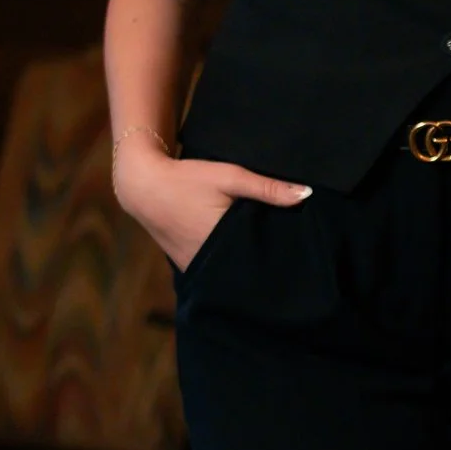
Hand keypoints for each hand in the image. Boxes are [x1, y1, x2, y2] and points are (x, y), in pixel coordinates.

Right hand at [113, 136, 310, 271]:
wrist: (144, 186)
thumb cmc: (187, 179)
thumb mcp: (229, 176)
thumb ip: (267, 187)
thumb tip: (307, 195)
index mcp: (224, 244)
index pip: (262, 259)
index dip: (280, 257)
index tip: (299, 255)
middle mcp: (210, 263)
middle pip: (247, 269)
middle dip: (266, 263)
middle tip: (289, 255)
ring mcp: (196, 268)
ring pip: (230, 273)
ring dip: (245, 265)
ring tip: (268, 256)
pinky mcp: (188, 266)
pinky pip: (215, 271)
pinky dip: (227, 264)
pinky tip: (239, 254)